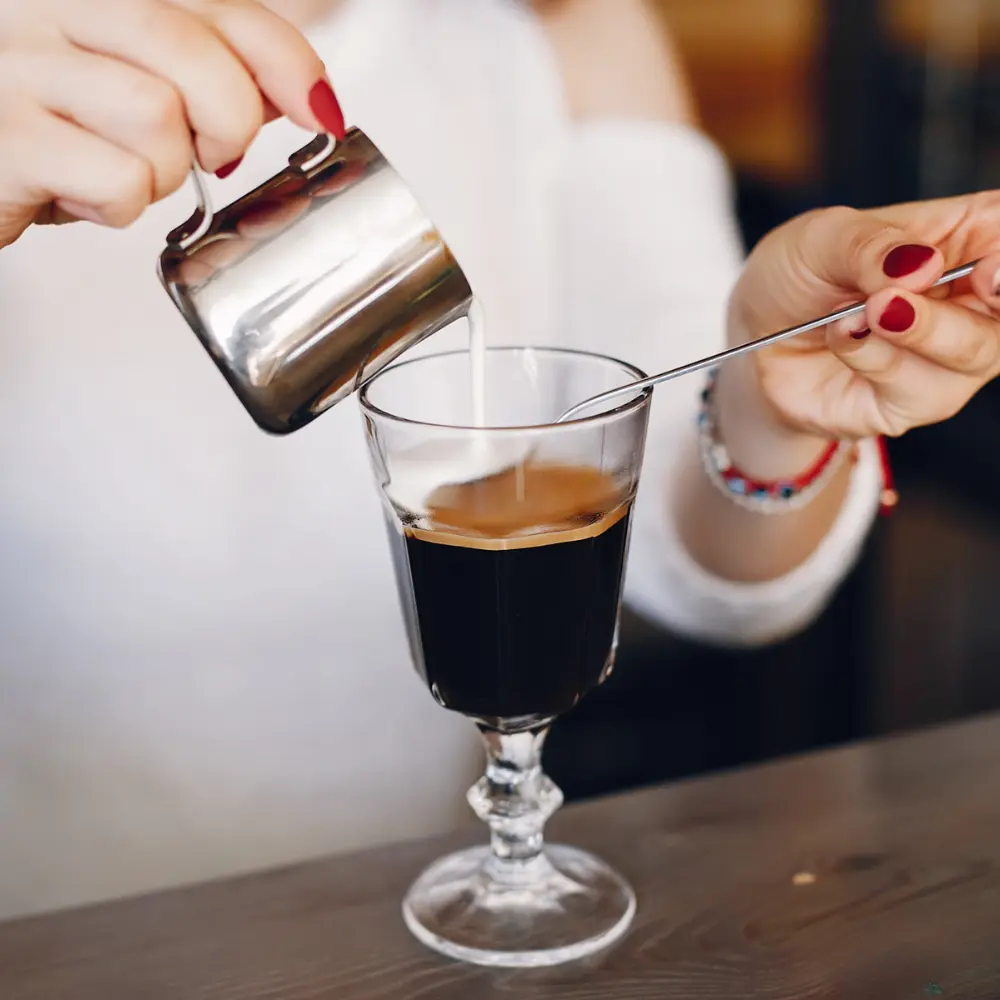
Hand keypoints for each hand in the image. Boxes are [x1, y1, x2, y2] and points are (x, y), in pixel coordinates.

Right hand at [0, 0, 345, 248]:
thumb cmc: (52, 131)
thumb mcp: (133, 89)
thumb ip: (213, 77)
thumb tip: (303, 90)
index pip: (219, 6)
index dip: (286, 60)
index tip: (322, 111)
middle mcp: (50, 9)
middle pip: (190, 51)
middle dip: (227, 119)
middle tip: (209, 153)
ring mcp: (19, 66)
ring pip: (155, 116)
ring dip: (162, 170)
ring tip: (123, 171)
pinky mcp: (7, 137)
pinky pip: (117, 179)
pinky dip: (119, 206)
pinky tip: (86, 195)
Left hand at [726, 195, 999, 449]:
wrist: (753, 335)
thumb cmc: (799, 274)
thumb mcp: (823, 238)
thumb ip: (872, 245)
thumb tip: (922, 267)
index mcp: (968, 241)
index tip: (990, 269)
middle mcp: (971, 303)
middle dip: (985, 298)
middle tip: (914, 290)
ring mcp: (946, 359)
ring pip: (975, 353)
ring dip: (918, 329)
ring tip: (865, 309)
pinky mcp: (908, 405)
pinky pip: (916, 389)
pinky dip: (875, 357)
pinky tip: (843, 335)